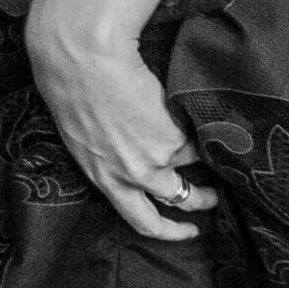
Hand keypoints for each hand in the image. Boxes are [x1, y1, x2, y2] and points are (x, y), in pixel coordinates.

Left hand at [24, 15, 217, 241]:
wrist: (82, 56)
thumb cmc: (68, 83)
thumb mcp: (82, 130)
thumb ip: (110, 152)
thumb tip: (134, 152)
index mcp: (100, 174)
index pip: (139, 219)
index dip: (168, 231)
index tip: (186, 230)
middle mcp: (129, 176)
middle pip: (175, 204)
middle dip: (199, 205)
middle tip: (212, 200)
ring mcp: (155, 161)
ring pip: (193, 172)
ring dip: (210, 171)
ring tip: (220, 155)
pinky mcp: (175, 140)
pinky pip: (196, 140)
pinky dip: (203, 131)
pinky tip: (203, 116)